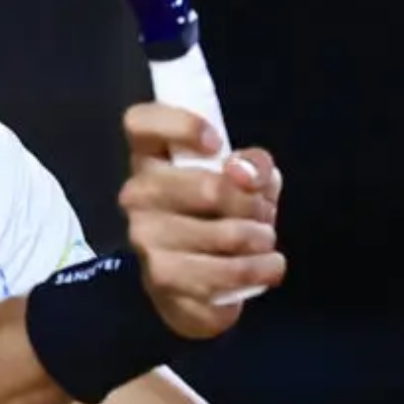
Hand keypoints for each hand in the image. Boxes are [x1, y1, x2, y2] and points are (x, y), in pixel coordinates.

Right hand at [117, 103, 286, 338]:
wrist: (195, 281)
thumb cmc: (218, 213)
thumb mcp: (244, 179)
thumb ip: (253, 164)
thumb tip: (243, 171)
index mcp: (149, 157)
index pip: (141, 122)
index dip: (181, 125)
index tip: (216, 143)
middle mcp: (137, 194)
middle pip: (207, 187)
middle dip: (250, 203)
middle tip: (261, 212)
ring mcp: (145, 237)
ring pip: (225, 234)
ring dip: (259, 239)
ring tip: (264, 241)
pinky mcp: (162, 279)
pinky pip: (226, 273)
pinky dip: (259, 270)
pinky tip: (266, 267)